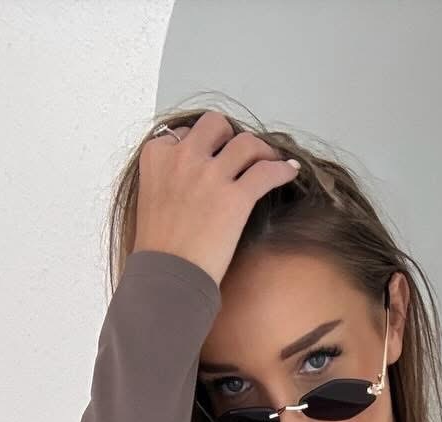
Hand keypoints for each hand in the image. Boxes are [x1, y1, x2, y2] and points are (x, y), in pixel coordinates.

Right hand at [135, 111, 299, 285]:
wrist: (166, 277)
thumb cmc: (157, 250)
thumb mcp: (150, 200)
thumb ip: (167, 181)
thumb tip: (189, 185)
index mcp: (157, 156)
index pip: (184, 133)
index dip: (201, 145)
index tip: (211, 157)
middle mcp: (183, 157)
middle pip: (215, 124)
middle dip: (230, 135)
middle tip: (240, 154)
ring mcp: (210, 175)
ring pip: (246, 142)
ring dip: (261, 148)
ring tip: (270, 160)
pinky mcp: (236, 197)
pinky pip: (267, 171)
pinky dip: (283, 169)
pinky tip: (291, 171)